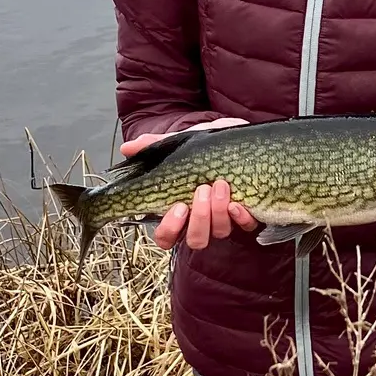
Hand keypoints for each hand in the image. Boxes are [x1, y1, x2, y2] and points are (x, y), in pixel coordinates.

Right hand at [120, 117, 257, 250]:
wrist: (240, 136)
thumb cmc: (206, 146)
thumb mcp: (181, 144)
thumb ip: (153, 147)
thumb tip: (127, 148)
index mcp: (180, 209)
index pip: (167, 236)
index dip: (170, 228)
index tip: (178, 207)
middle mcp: (201, 220)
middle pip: (194, 240)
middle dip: (199, 219)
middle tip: (201, 190)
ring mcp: (224, 219)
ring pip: (218, 233)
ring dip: (218, 212)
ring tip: (220, 185)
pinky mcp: (248, 215)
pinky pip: (245, 227)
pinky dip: (241, 218)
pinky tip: (238, 203)